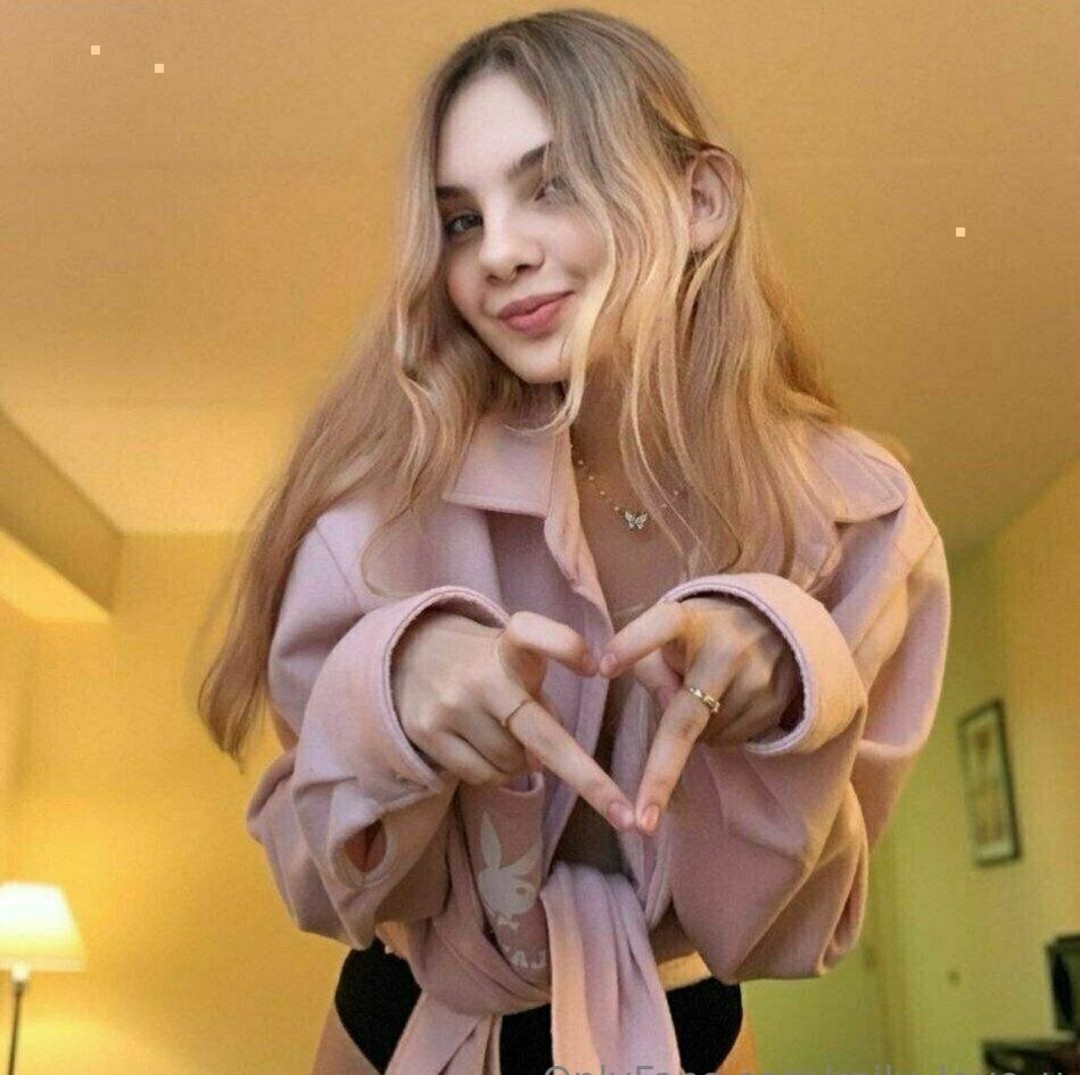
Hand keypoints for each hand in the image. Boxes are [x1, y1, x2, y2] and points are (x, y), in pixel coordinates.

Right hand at [391, 609, 636, 831]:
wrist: (407, 656)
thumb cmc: (485, 663)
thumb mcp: (516, 660)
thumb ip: (540, 696)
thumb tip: (545, 761)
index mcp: (509, 645)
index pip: (535, 634)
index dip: (565, 647)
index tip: (593, 668)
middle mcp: (481, 675)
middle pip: (543, 734)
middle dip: (588, 780)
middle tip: (625, 816)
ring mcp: (452, 706)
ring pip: (514, 763)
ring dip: (525, 762)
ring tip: (509, 736)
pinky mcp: (428, 733)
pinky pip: (484, 776)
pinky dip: (498, 773)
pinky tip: (488, 749)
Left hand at [597, 595, 802, 833]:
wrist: (776, 624)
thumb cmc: (699, 633)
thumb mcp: (670, 635)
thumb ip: (652, 668)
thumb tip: (668, 707)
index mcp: (689, 621)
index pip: (659, 626)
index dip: (632, 646)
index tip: (603, 669)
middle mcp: (727, 647)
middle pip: (684, 721)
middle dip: (661, 775)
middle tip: (642, 821)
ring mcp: (758, 677)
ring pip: (708, 738)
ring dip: (694, 734)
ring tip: (704, 695)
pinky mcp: (778, 702)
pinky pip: (734, 741)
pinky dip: (719, 735)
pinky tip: (726, 704)